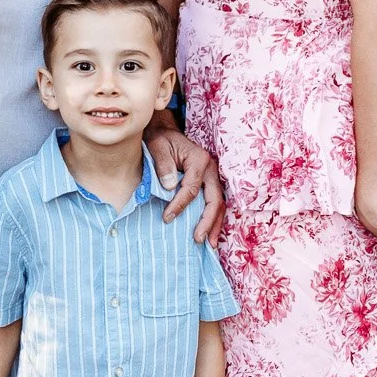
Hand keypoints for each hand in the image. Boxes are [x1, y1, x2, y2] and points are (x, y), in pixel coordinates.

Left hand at [148, 123, 223, 242]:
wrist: (165, 133)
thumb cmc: (161, 140)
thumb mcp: (157, 147)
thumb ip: (163, 164)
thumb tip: (169, 187)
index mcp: (199, 159)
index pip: (192, 188)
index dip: (180, 204)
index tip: (167, 217)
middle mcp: (211, 169)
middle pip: (215, 199)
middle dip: (207, 221)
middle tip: (198, 238)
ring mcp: (212, 177)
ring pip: (219, 204)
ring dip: (215, 225)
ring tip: (209, 244)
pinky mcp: (209, 184)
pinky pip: (215, 203)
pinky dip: (213, 220)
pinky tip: (209, 234)